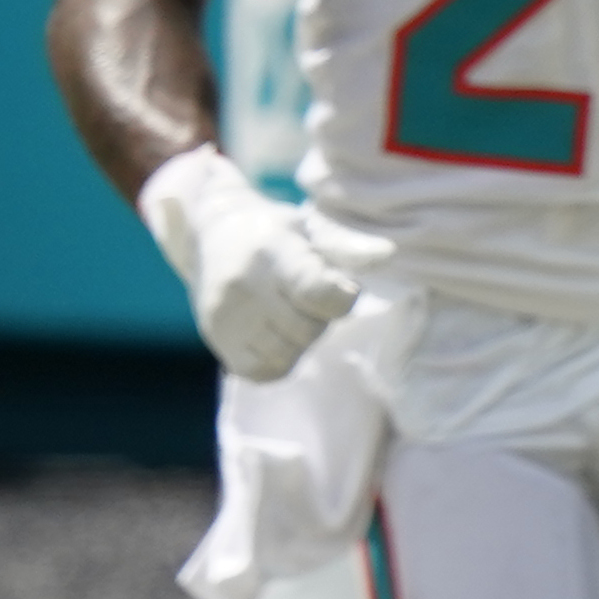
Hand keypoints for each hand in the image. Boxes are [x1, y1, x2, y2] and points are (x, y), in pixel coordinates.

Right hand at [137, 146, 388, 382]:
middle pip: (307, 329)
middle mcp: (244, 286)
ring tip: (291, 317)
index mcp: (272, 252)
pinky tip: (277, 337)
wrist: (210, 235)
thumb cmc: (272, 231)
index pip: (317, 293)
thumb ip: (347, 246)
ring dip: (300, 342)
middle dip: (320, 319)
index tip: (341, 288)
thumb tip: (388, 255)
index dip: (342, 299)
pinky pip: (261, 371)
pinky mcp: (216, 338)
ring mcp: (226, 317)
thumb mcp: (308, 227)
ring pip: (286, 354)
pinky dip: (279, 360)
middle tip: (310, 300)